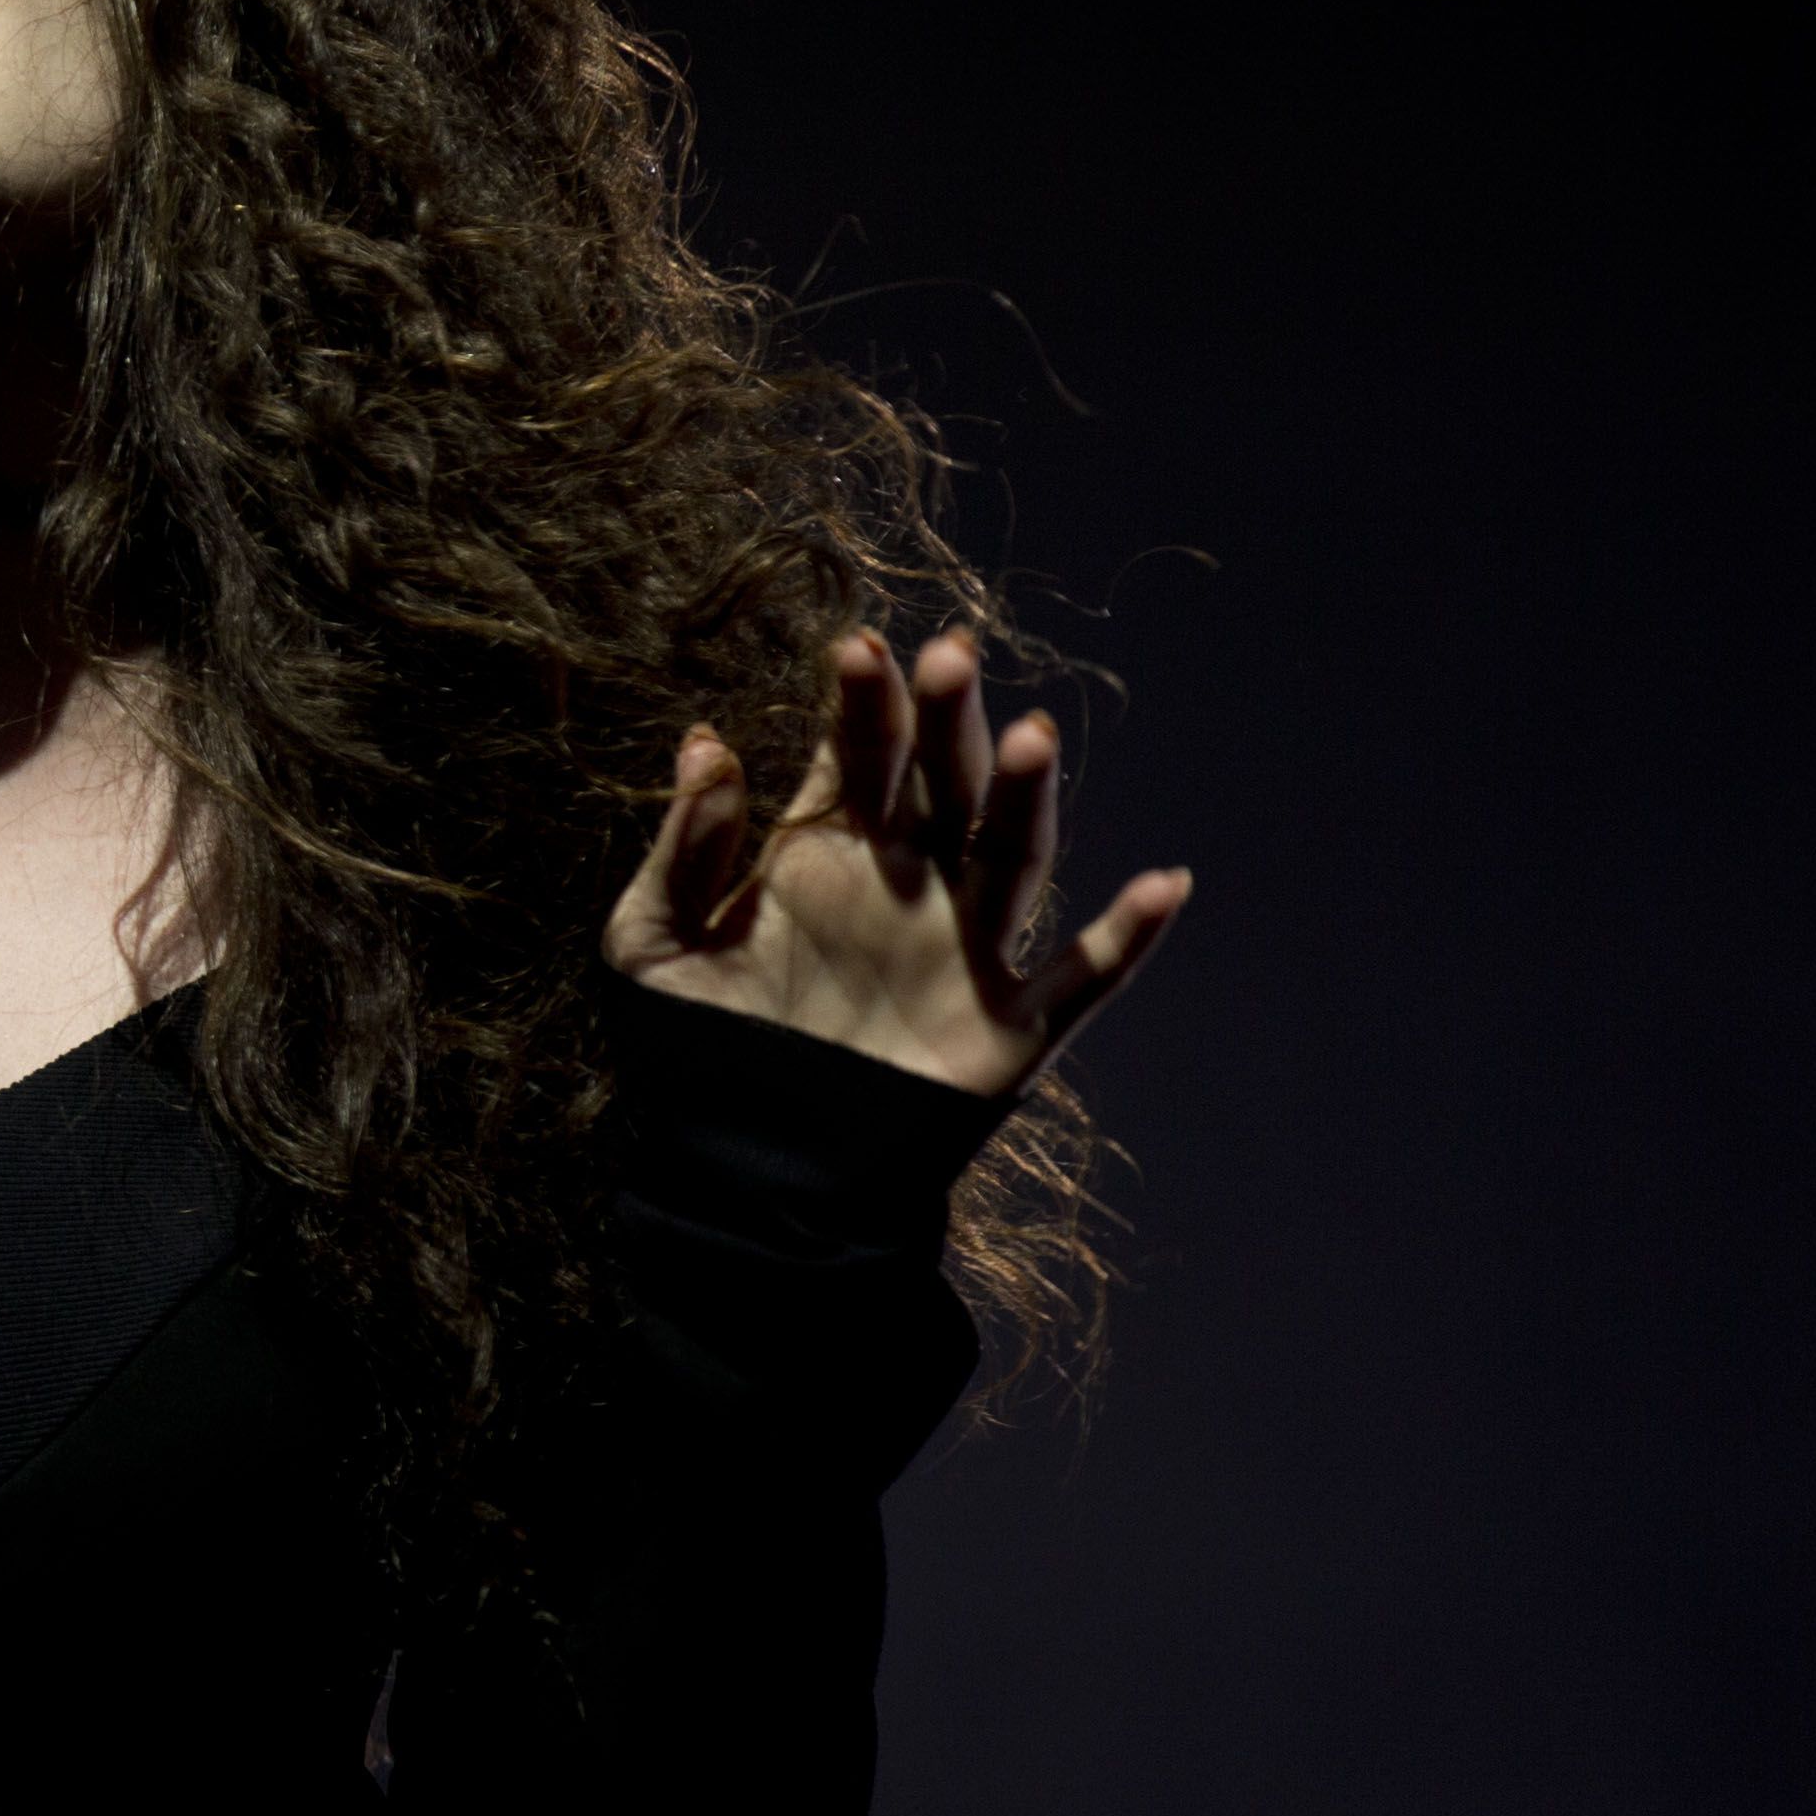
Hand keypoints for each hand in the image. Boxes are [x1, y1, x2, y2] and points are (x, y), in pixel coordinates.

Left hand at [607, 631, 1192, 1100]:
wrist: (738, 1168)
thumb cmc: (691, 1046)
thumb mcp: (651, 944)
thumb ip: (683, 848)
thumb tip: (706, 743)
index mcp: (826, 854)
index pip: (859, 756)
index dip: (864, 702)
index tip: (859, 647)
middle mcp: (908, 886)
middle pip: (943, 784)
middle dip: (946, 721)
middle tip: (951, 655)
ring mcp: (962, 952)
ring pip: (1012, 857)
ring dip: (1026, 799)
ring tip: (1030, 736)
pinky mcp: (1004, 1029)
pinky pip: (1083, 979)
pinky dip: (1127, 938)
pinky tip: (1164, 885)